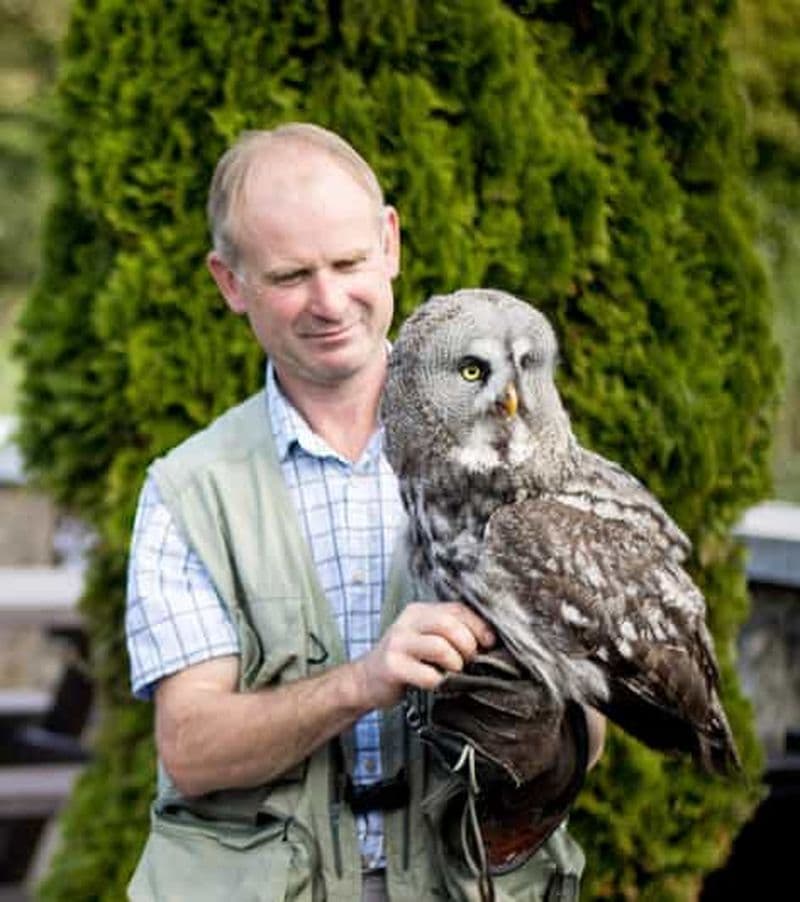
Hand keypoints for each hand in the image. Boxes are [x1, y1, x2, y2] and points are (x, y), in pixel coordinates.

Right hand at [355, 602, 494, 709]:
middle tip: (470, 661)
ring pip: (440, 646)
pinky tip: (437, 684)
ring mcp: (398, 643)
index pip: (457, 608)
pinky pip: (426, 674)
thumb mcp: (427, 639)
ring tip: (454, 672)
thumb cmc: (407, 661)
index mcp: (420, 611)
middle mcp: (408, 622)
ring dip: (456, 663)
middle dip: (468, 645)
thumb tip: (490, 641)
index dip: (479, 626)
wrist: (366, 680)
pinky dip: (439, 682)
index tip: (490, 643)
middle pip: (449, 624)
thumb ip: (451, 633)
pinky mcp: (392, 666)